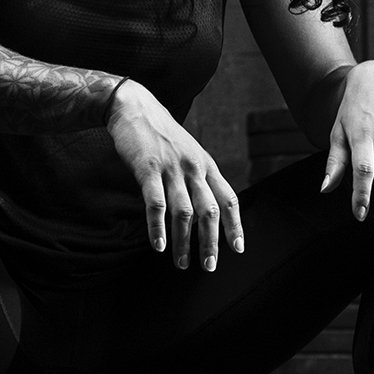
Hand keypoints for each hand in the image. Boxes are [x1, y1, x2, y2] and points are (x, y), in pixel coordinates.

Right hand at [106, 79, 244, 270]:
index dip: (234, 225)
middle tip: (208, 266)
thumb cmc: (162, 135)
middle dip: (210, 242)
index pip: (228, 199)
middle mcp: (194, 168)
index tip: (238, 248)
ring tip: (181, 263)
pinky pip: (156, 203)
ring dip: (183, 242)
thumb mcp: (189, 153)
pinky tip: (158, 245)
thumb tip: (205, 211)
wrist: (135, 108)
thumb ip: (199, 178)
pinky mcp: (148, 170)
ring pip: (184, 212)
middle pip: (209, 211)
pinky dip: (157, 227)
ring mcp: (171, 169)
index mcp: (206, 165)